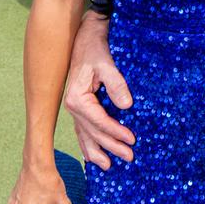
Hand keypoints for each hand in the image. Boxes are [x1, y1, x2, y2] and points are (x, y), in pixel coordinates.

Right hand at [64, 12, 135, 168]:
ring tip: (110, 166)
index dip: (115, 132)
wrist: (86, 37)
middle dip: (112, 146)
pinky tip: (94, 155)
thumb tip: (127, 106)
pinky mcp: (80, 106)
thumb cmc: (95, 49)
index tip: (132, 140)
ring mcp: (75, 108)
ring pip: (86, 135)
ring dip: (98, 151)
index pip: (99, 122)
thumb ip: (116, 84)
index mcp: (77, 99)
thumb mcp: (107, 64)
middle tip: (129, 157)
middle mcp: (72, 107)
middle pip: (93, 133)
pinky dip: (89, 143)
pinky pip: (83, 129)